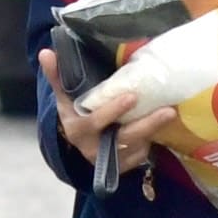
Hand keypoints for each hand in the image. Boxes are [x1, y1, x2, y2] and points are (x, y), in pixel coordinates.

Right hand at [39, 48, 180, 172]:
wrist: (79, 148)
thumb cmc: (75, 116)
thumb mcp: (64, 99)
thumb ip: (57, 77)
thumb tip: (45, 52)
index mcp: (78, 129)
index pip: (96, 122)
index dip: (113, 111)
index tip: (131, 96)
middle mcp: (94, 148)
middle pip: (124, 138)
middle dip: (146, 125)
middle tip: (167, 110)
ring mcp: (111, 159)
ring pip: (137, 146)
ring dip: (154, 131)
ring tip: (171, 113)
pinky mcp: (125, 165)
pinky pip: (142, 153)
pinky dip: (153, 139)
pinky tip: (164, 124)